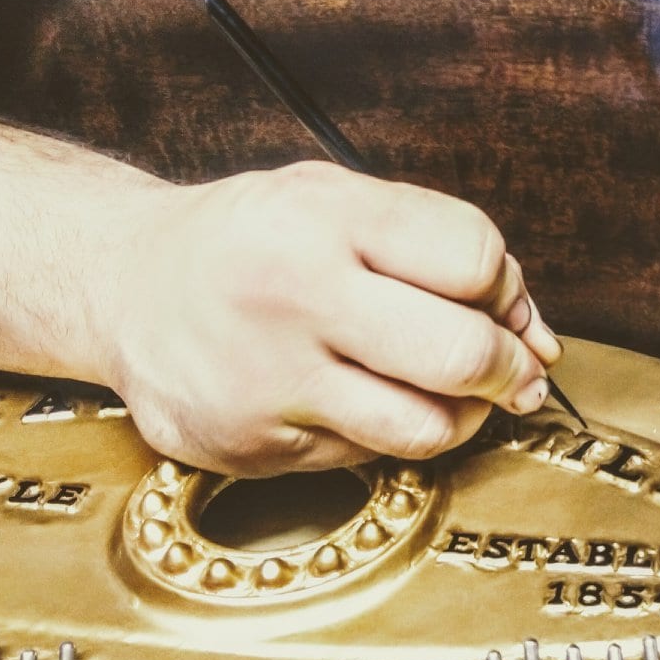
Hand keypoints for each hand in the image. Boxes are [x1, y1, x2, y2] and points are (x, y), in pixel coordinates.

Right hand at [105, 162, 561, 475]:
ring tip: (446, 392)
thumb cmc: (254, 240)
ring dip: (461, 416)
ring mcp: (267, 379)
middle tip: (514, 371)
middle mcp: (293, 296)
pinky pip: (364, 458)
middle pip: (461, 353)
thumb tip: (539, 341)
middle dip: (509, 369)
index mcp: (324, 218)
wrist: (121, 284)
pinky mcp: (251, 446)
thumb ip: (442, 250)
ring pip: (425, 427)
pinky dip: (384, 435)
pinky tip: (359, 401)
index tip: (500, 302)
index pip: (473, 257)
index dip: (506, 288)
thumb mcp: (340, 201)